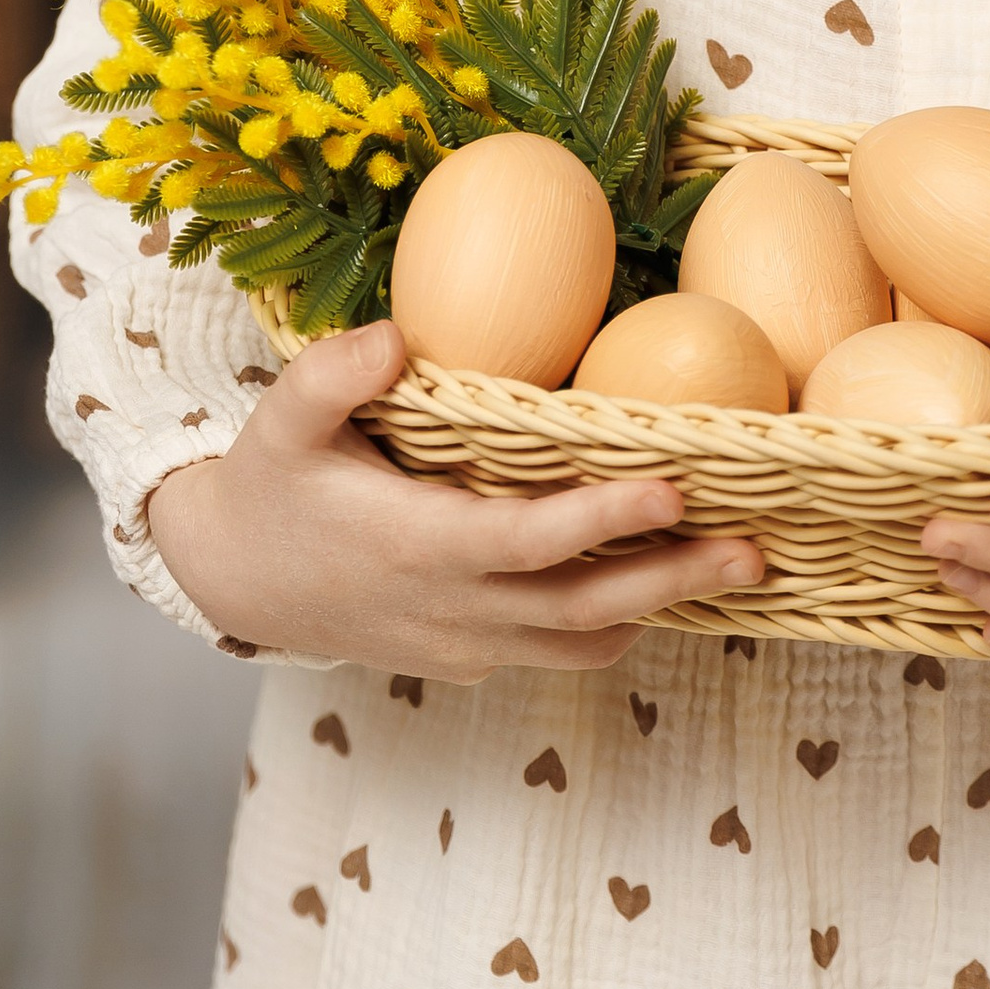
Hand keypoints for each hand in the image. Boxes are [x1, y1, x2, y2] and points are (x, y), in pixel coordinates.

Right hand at [148, 317, 763, 679]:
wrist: (234, 576)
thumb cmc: (270, 482)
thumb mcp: (282, 418)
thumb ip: (334, 375)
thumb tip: (399, 335)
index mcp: (415, 546)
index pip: (529, 541)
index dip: (604, 522)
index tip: (676, 489)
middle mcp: (451, 608)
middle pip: (581, 609)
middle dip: (674, 579)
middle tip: (755, 548)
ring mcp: (464, 642)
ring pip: (580, 642)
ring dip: (662, 608)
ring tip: (737, 565)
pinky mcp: (470, 654)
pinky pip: (556, 649)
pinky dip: (615, 622)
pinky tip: (665, 580)